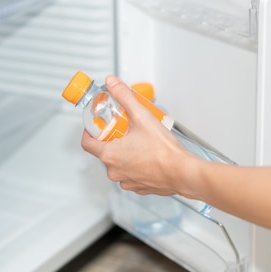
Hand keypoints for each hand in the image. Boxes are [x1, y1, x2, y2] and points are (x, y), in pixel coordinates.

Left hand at [81, 75, 196, 195]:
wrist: (182, 172)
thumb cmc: (163, 151)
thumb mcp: (141, 116)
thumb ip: (124, 97)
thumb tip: (112, 84)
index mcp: (110, 155)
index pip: (87, 144)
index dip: (89, 133)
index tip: (93, 127)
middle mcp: (115, 171)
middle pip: (105, 152)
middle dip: (112, 140)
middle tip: (122, 129)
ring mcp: (127, 181)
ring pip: (119, 164)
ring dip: (124, 154)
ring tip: (138, 142)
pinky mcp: (139, 187)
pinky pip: (132, 174)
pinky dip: (136, 166)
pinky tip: (147, 156)